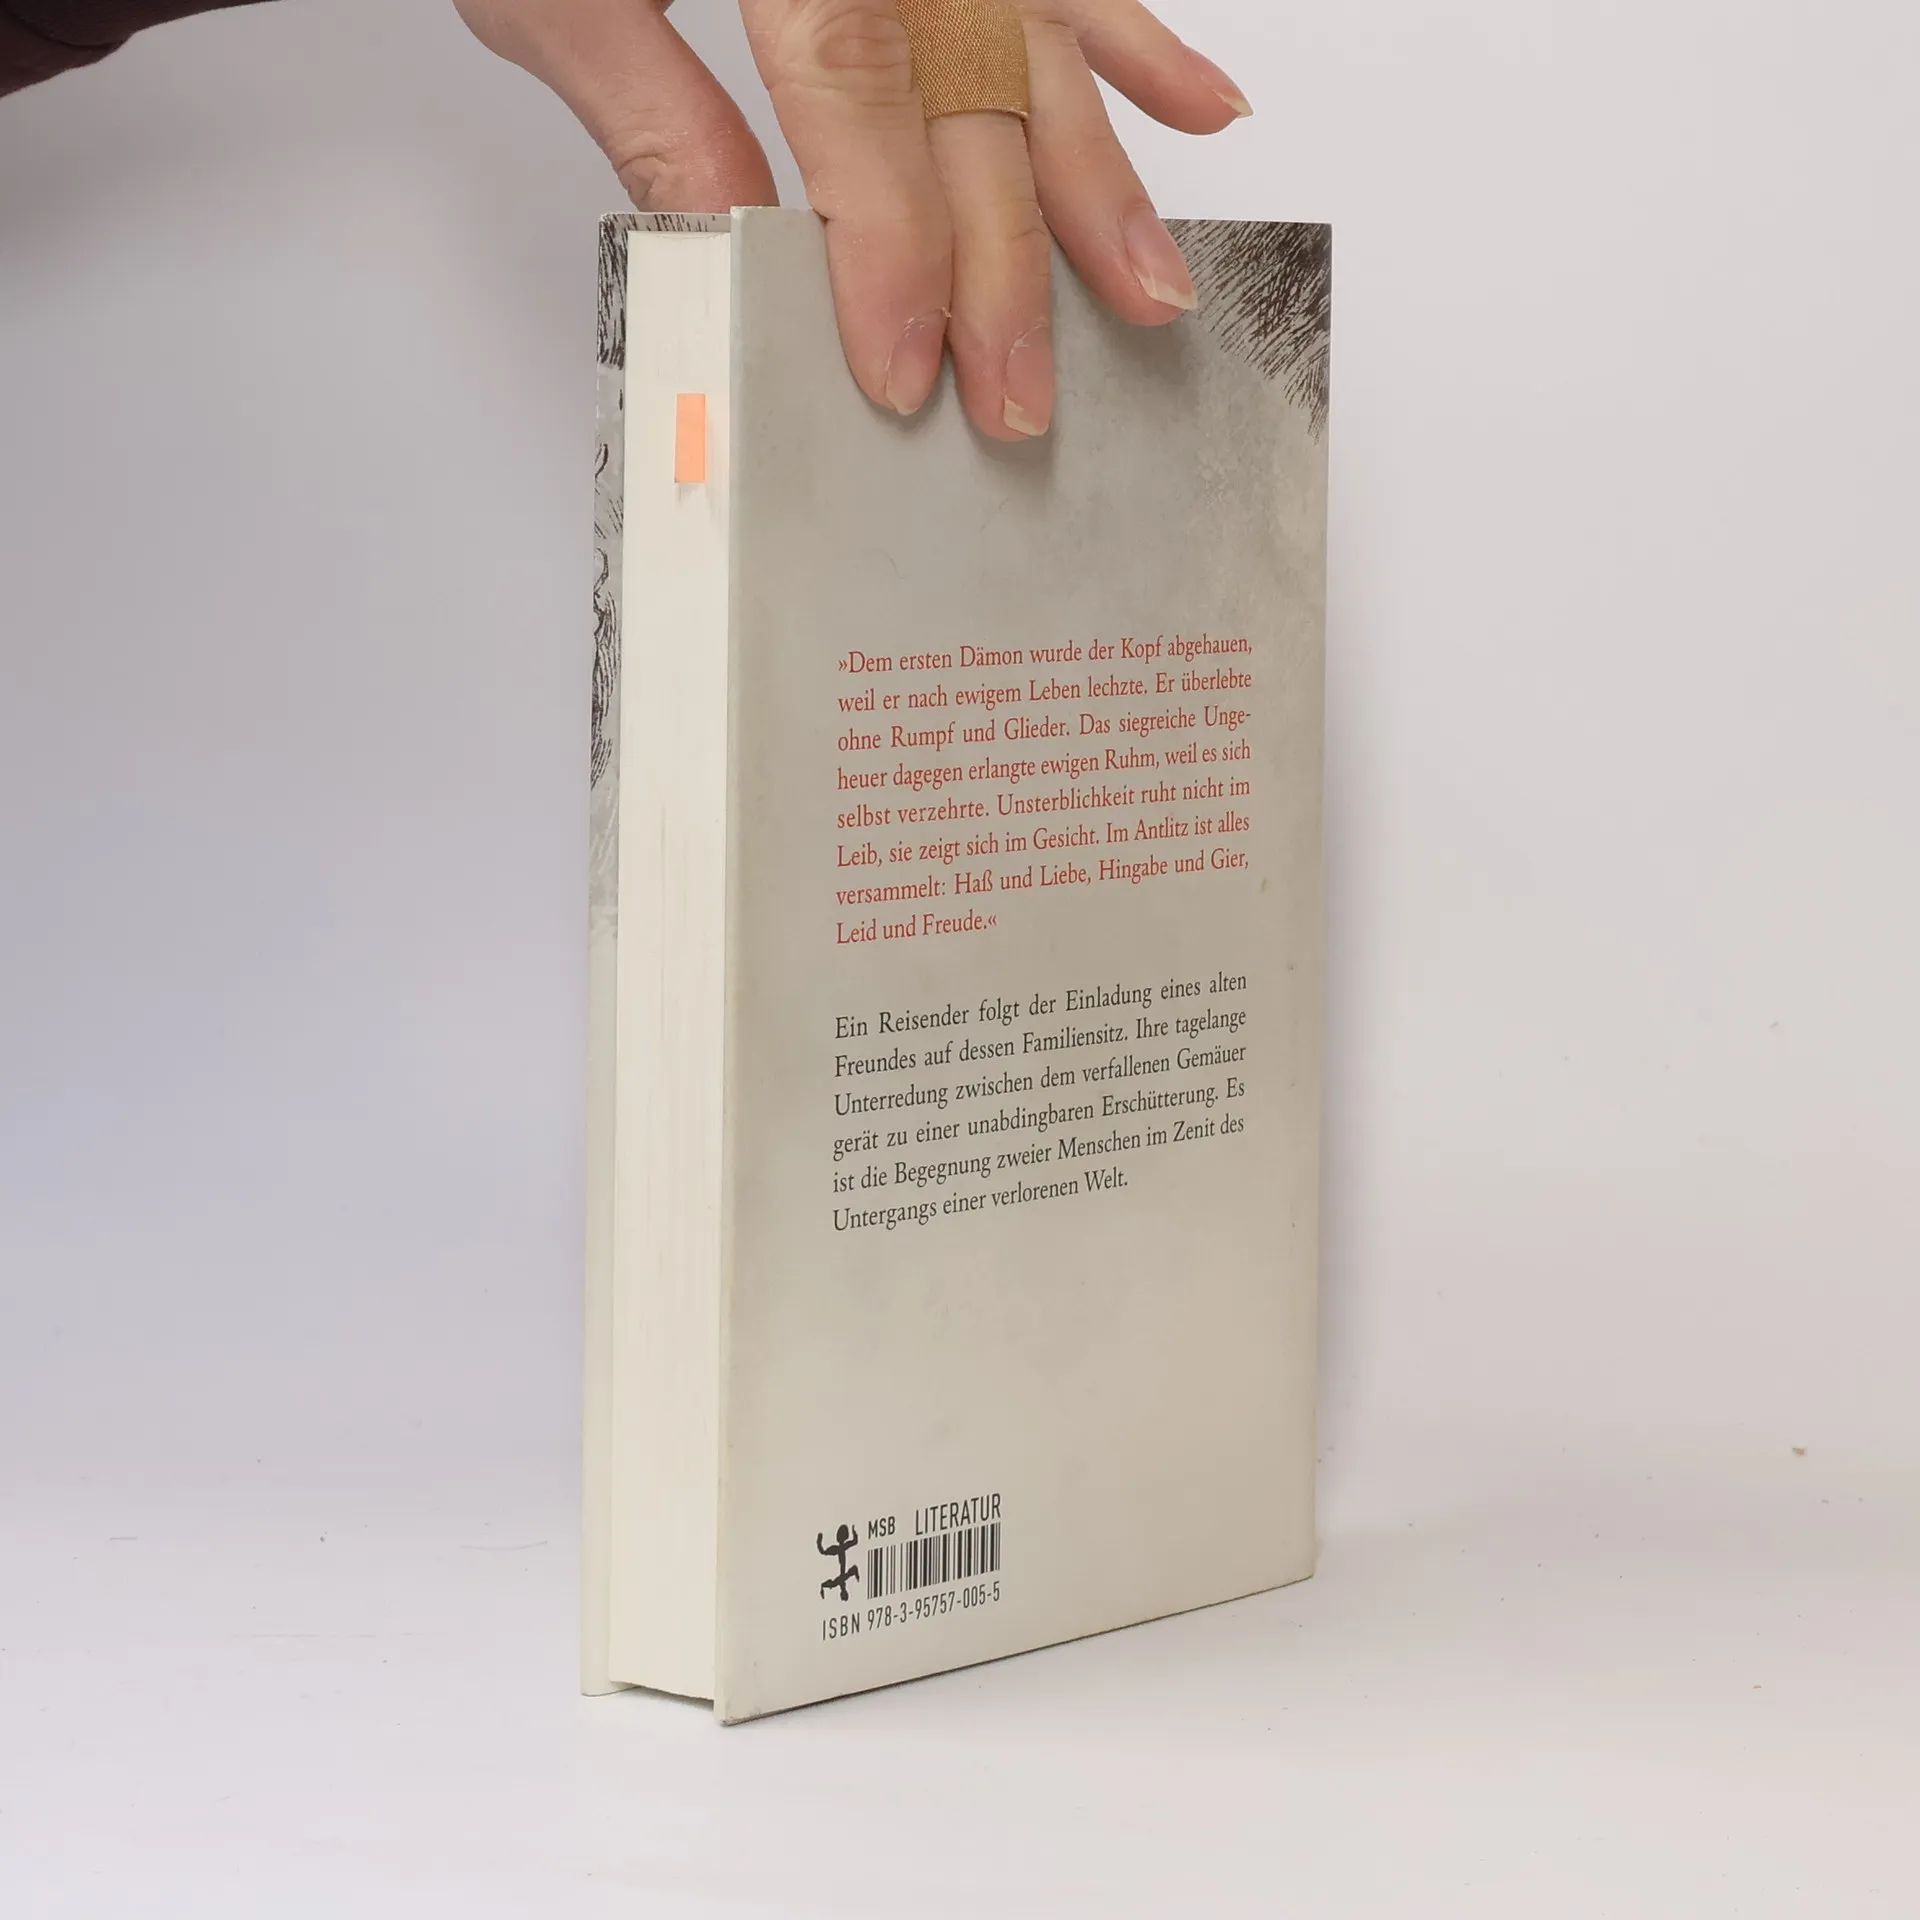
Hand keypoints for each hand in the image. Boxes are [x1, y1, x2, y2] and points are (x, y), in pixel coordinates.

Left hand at [453, 0, 1249, 439]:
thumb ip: (655, 107)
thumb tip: (745, 249)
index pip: (859, 91)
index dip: (893, 244)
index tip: (907, 369)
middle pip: (972, 91)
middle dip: (1006, 264)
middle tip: (1019, 396)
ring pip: (1037, 41)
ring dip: (1101, 177)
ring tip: (1149, 294)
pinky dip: (1131, 38)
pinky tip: (1200, 108)